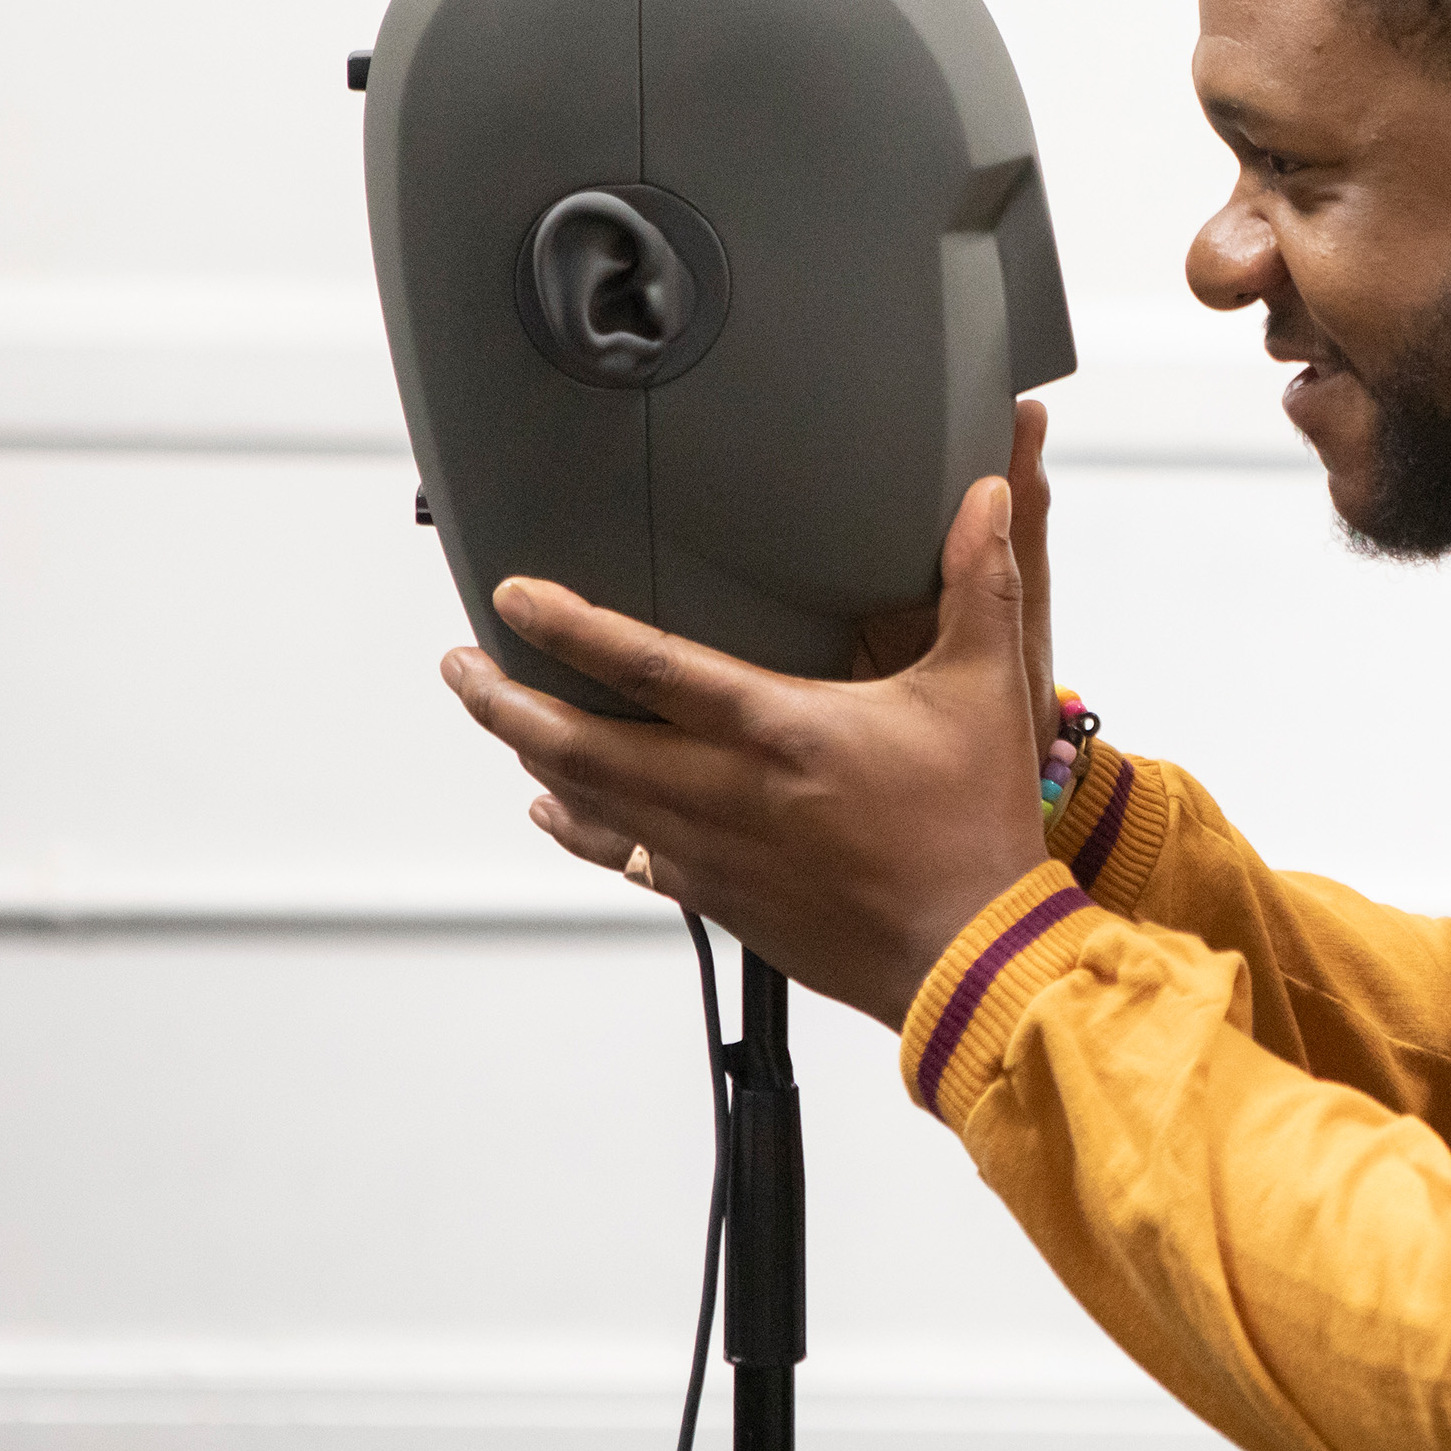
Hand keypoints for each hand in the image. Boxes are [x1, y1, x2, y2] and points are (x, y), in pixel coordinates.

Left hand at [441, 448, 1051, 1031]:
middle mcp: (728, 792)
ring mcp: (714, 853)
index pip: (647, 665)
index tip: (515, 594)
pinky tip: (555, 811)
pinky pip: (627, 859)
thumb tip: (988, 498)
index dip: (568, 625)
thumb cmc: (976, 826)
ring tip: (495, 716)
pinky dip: (580, 829)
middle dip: (506, 700)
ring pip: (590, 801)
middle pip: (579, 743)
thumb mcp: (986, 690)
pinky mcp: (721, 899)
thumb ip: (981, 584)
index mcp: (781, 730)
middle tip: (463, 663)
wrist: (971, 953)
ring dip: (530, 754)